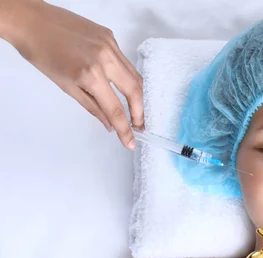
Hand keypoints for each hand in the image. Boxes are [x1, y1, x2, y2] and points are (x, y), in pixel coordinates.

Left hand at [8, 0, 142, 148]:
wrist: (33, 21)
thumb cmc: (42, 53)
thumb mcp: (66, 86)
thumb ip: (92, 106)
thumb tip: (109, 124)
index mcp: (90, 74)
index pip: (115, 109)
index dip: (125, 129)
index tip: (130, 142)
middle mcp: (105, 58)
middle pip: (134, 91)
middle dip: (139, 113)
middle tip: (138, 126)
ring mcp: (110, 45)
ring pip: (134, 76)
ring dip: (137, 96)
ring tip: (135, 110)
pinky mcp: (110, 36)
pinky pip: (125, 61)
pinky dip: (127, 76)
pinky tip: (121, 84)